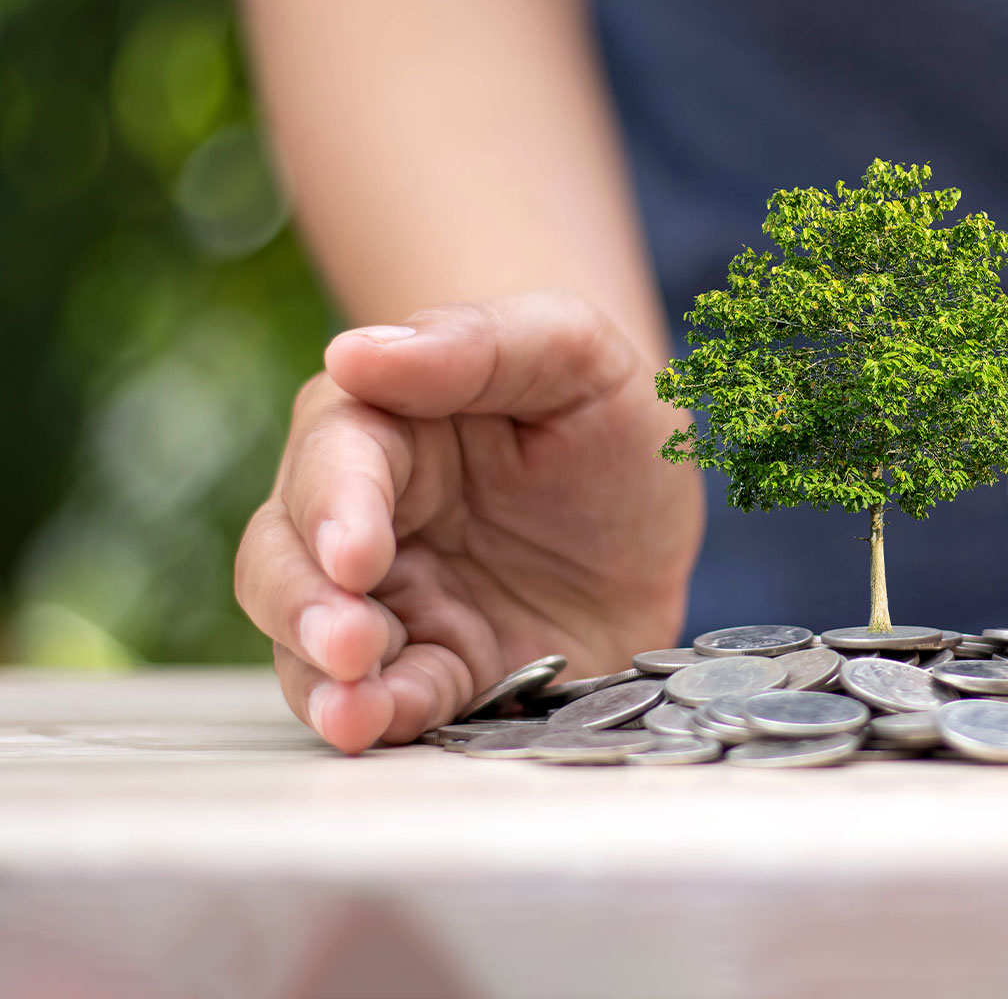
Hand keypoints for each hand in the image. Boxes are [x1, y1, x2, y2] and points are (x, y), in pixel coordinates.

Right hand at [235, 291, 703, 753]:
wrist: (660, 511)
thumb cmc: (605, 411)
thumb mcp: (573, 353)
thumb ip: (475, 343)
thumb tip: (354, 351)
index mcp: (386, 423)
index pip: (333, 456)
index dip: (333, 506)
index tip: (354, 553)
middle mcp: (367, 516)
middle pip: (285, 558)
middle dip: (305, 606)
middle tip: (349, 642)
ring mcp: (395, 600)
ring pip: (311, 644)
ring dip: (323, 680)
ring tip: (353, 711)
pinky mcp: (438, 668)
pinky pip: (392, 701)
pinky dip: (384, 719)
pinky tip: (387, 727)